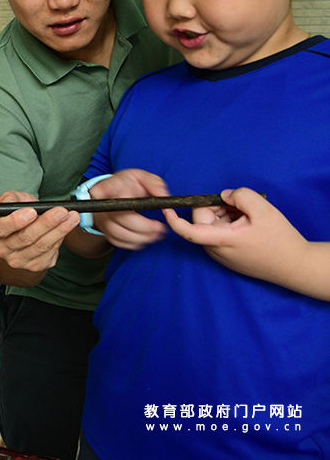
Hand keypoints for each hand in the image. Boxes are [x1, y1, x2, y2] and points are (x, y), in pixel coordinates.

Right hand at [0, 191, 79, 277]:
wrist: (21, 236)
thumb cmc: (16, 215)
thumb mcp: (11, 202)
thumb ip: (10, 199)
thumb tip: (10, 201)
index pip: (1, 229)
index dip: (16, 221)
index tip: (32, 212)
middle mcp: (2, 250)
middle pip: (25, 238)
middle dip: (46, 223)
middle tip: (61, 211)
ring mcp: (18, 261)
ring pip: (41, 246)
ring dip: (59, 231)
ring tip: (71, 217)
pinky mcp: (34, 266)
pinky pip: (50, 252)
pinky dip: (61, 238)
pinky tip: (68, 226)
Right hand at [91, 169, 168, 249]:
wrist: (113, 192)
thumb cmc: (127, 183)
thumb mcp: (140, 176)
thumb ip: (154, 183)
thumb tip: (164, 197)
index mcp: (110, 188)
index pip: (118, 201)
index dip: (132, 210)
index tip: (154, 220)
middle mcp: (103, 206)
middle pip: (122, 220)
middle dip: (145, 228)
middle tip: (161, 229)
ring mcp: (103, 220)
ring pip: (121, 235)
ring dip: (141, 238)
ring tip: (157, 235)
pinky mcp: (106, 231)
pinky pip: (119, 242)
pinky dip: (134, 243)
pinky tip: (145, 238)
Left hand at [164, 188, 305, 281]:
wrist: (296, 266)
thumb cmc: (280, 240)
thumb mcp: (263, 209)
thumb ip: (240, 196)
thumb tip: (223, 195)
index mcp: (220, 240)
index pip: (188, 230)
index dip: (174, 219)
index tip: (165, 208)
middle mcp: (216, 250)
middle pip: (204, 219)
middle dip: (218, 207)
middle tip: (242, 208)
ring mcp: (221, 255)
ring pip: (214, 225)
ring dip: (227, 216)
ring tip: (250, 219)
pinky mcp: (228, 257)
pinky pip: (221, 234)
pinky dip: (232, 225)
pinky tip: (250, 227)